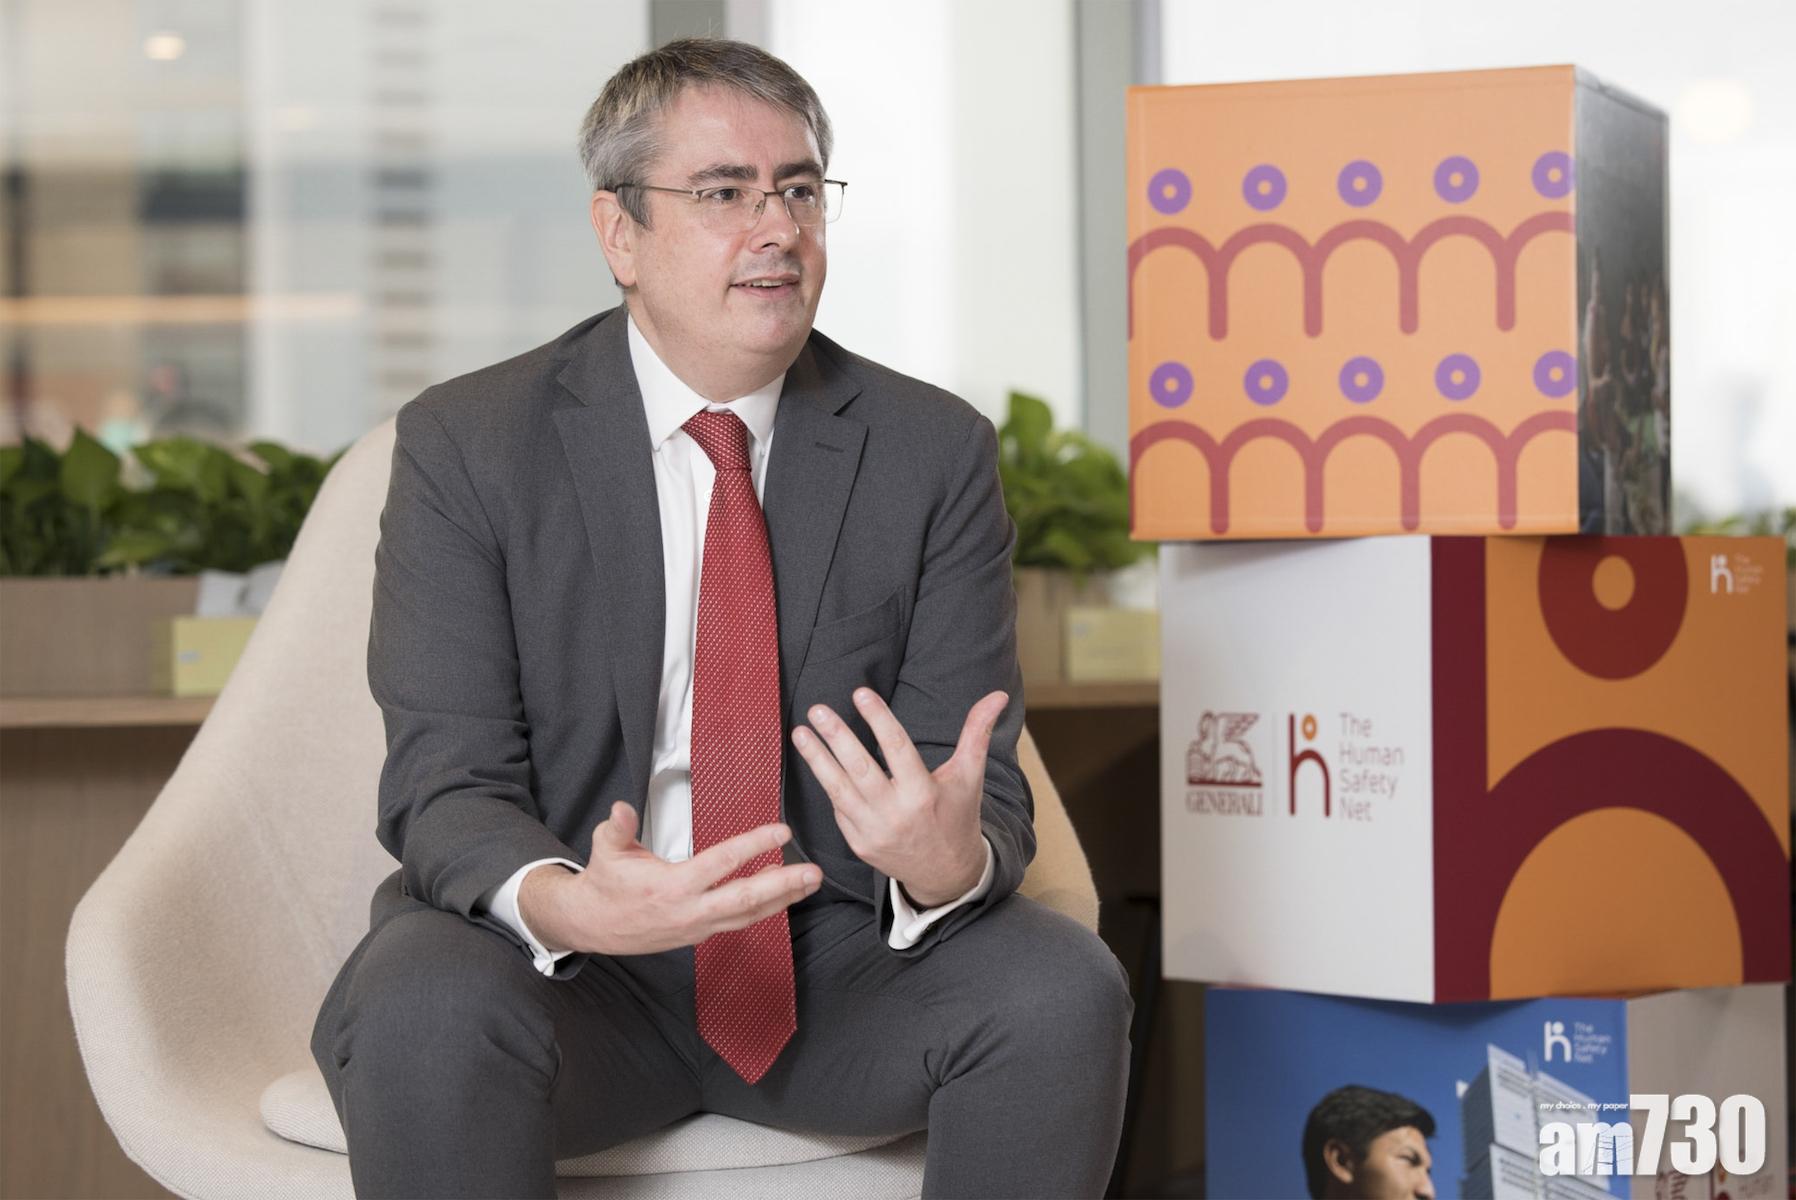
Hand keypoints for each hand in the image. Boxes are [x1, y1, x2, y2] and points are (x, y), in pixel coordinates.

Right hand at [519, 801, 821, 956]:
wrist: (591, 925)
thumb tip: (622, 808)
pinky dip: (764, 909)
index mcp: (672, 887)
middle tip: (814, 872)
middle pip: (746, 900)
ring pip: (748, 915)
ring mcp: (697, 927)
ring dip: (782, 899)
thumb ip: (618, 827)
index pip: (721, 863)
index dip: (753, 846)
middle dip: (784, 885)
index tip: (781, 832)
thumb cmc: (604, 882)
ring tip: (810, 882)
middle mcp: (690, 912)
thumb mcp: (605, 849)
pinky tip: (782, 895)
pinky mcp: (699, 934)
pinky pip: (738, 921)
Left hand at [791, 687, 1007, 906]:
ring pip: (838, 790)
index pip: (897, 748)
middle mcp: (896, 813)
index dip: (878, 719)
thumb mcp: (969, 776)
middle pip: (860, 769)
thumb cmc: (958, 816)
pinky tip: (818, 761)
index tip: (860, 693)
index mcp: (924, 793)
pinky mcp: (859, 844)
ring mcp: (874, 831)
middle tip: (817, 710)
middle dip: (836, 737)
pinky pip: (839, 809)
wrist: (946, 874)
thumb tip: (998, 695)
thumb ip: (977, 733)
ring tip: (800, 732)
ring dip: (817, 759)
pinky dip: (829, 785)